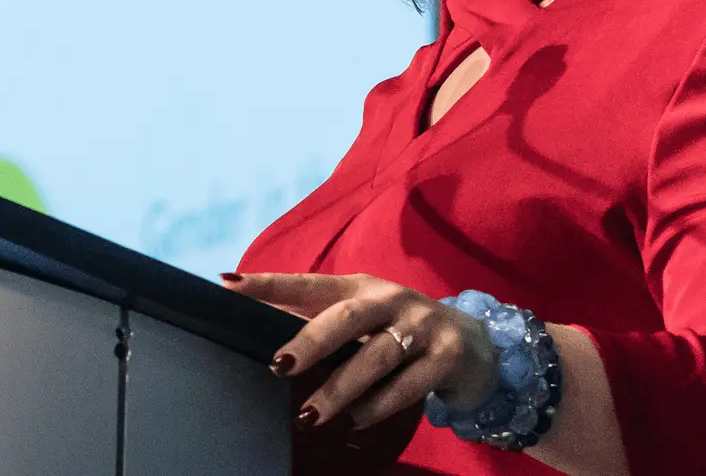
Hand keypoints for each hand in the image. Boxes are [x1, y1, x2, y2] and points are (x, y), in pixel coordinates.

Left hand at [223, 272, 498, 429]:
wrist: (476, 345)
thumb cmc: (401, 330)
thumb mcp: (364, 316)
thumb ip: (318, 317)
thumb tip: (258, 317)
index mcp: (361, 287)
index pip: (309, 284)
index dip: (270, 283)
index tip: (229, 285)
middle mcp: (390, 300)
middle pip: (346, 316)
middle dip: (310, 341)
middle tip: (279, 366)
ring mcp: (422, 327)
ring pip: (376, 357)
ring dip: (341, 388)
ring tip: (311, 414)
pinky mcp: (445, 357)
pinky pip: (407, 385)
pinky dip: (378, 406)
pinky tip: (354, 422)